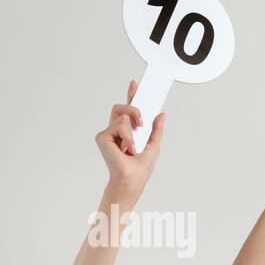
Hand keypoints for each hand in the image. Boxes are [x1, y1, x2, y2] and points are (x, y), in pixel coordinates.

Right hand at [95, 80, 164, 201]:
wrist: (131, 179)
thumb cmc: (140, 168)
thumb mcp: (154, 145)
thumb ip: (157, 129)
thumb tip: (161, 114)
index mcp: (129, 132)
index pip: (129, 111)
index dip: (131, 97)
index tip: (135, 85)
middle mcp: (117, 131)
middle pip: (123, 108)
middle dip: (134, 108)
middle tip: (141, 122)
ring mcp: (109, 133)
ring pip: (122, 114)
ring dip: (133, 128)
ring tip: (133, 145)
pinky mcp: (103, 136)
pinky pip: (119, 125)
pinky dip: (127, 136)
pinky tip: (127, 148)